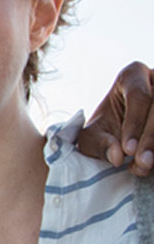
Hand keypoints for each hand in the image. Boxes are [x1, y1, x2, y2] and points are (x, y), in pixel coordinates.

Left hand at [74, 61, 153, 175]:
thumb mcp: (94, 134)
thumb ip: (99, 143)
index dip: (135, 124)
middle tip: (142, 163)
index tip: (127, 149)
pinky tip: (153, 166)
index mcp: (133, 76)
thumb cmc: (108, 129)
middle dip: (151, 138)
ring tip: (145, 167)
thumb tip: (116, 156)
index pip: (139, 96)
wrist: (125, 134)